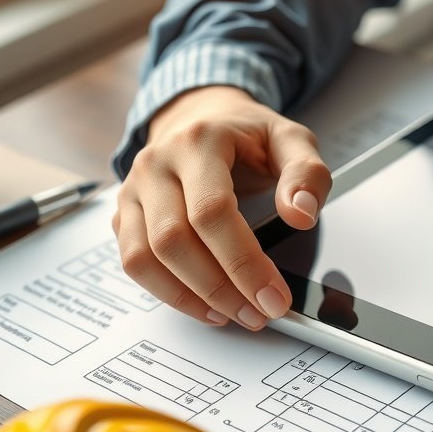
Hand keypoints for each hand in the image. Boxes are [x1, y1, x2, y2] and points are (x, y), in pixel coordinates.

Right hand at [113, 85, 330, 329]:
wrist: (203, 118)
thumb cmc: (247, 136)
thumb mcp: (291, 141)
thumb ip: (307, 174)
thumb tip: (301, 214)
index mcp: (198, 142)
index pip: (212, 211)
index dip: (243, 262)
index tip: (274, 295)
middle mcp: (156, 164)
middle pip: (174, 240)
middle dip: (220, 288)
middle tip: (259, 312)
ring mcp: (134, 191)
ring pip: (144, 257)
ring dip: (191, 297)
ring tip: (234, 313)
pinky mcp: (125, 215)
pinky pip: (134, 263)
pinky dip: (168, 292)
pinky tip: (205, 304)